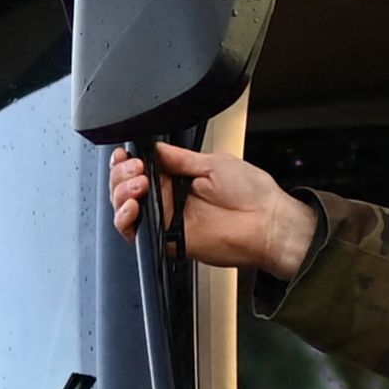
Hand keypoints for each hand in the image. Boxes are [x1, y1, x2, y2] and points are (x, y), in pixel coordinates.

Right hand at [106, 139, 317, 280]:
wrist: (267, 223)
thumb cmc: (253, 194)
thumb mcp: (213, 162)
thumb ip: (179, 157)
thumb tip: (154, 148)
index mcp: (180, 176)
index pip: (141, 167)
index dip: (128, 161)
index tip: (129, 155)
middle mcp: (170, 198)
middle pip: (127, 187)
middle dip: (122, 174)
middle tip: (134, 168)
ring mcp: (167, 219)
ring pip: (125, 208)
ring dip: (121, 193)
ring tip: (137, 184)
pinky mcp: (168, 240)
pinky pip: (136, 233)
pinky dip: (126, 220)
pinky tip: (133, 206)